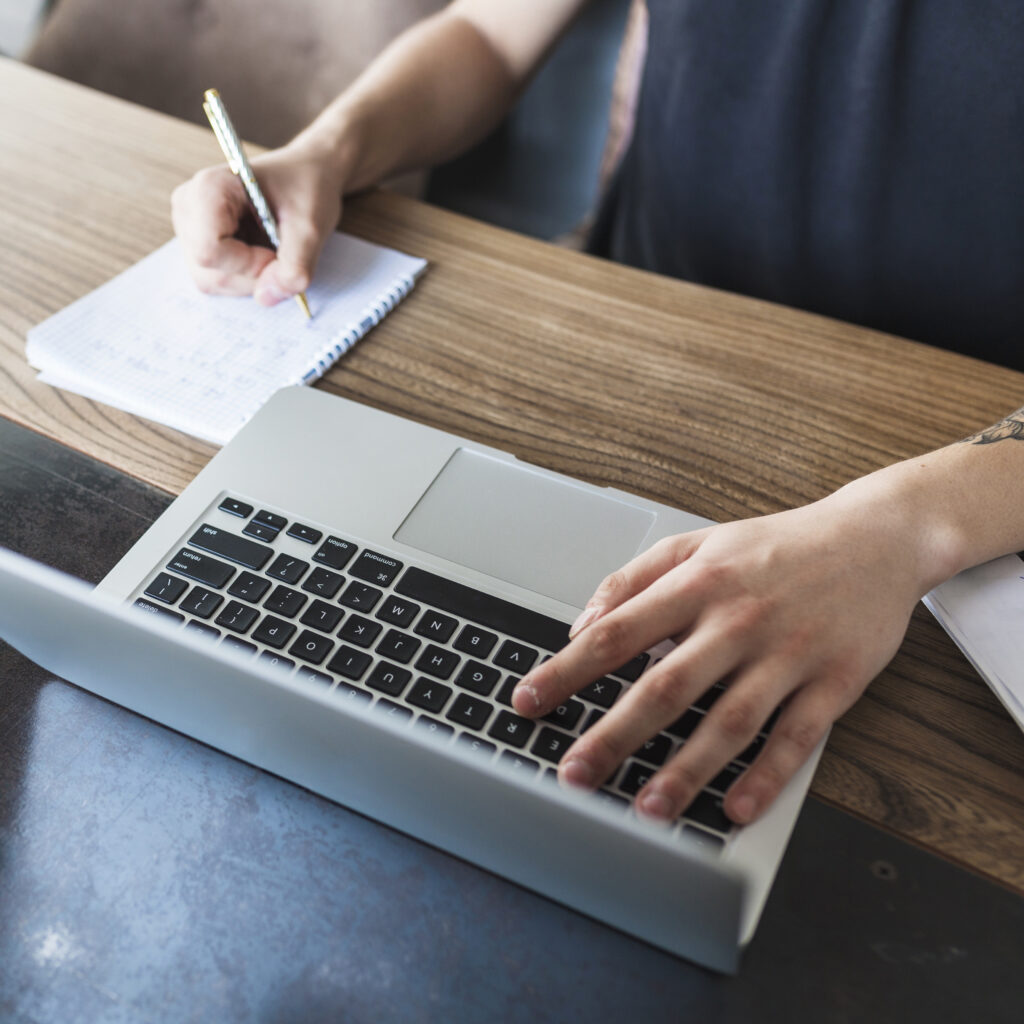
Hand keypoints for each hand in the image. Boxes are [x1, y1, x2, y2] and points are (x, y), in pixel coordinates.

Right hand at [170, 139, 343, 304]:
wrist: (308, 175)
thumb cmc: (307, 189)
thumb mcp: (312, 227)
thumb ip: (294, 265)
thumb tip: (266, 298)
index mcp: (208, 189)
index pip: (209, 251)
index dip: (249, 264)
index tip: (277, 250)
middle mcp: (189, 208)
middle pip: (209, 273)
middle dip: (253, 276)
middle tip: (281, 252)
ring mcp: (189, 229)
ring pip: (211, 282)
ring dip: (251, 280)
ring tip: (272, 250)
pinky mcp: (198, 245)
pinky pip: (217, 281)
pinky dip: (247, 278)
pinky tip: (261, 253)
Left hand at [511, 487, 932, 825]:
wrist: (875, 539)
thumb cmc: (776, 546)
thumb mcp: (699, 542)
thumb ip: (634, 579)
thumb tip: (582, 624)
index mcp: (699, 582)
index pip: (617, 632)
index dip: (567, 670)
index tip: (528, 701)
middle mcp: (738, 620)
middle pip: (666, 685)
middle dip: (614, 734)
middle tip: (574, 773)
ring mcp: (788, 654)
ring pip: (729, 721)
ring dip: (685, 770)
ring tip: (646, 809)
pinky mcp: (834, 682)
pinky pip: (797, 738)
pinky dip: (766, 776)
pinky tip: (735, 808)